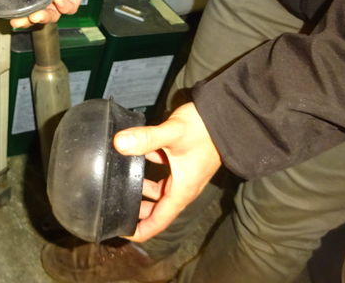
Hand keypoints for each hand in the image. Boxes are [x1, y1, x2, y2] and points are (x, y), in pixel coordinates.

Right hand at [9, 0, 112, 27]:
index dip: (15, 8)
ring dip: (44, 16)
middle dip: (26, 19)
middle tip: (18, 20)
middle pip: (36, 12)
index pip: (25, 0)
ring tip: (36, 15)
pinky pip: (72, 4)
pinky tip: (59, 1)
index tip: (5, 12)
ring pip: (54, 13)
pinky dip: (65, 6)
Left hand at [113, 102, 221, 241]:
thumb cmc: (204, 127)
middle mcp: (184, 186)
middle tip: (116, 210)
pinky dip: (148, 168)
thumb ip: (146, 138)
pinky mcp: (184, 159)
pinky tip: (135, 156)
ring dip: (142, 190)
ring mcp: (185, 173)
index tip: (121, 232)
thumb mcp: (172, 134)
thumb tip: (119, 143)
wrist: (228, 113)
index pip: (159, 221)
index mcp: (182, 190)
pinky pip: (163, 172)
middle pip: (158, 208)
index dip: (140, 230)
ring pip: (160, 189)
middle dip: (138, 212)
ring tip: (121, 185)